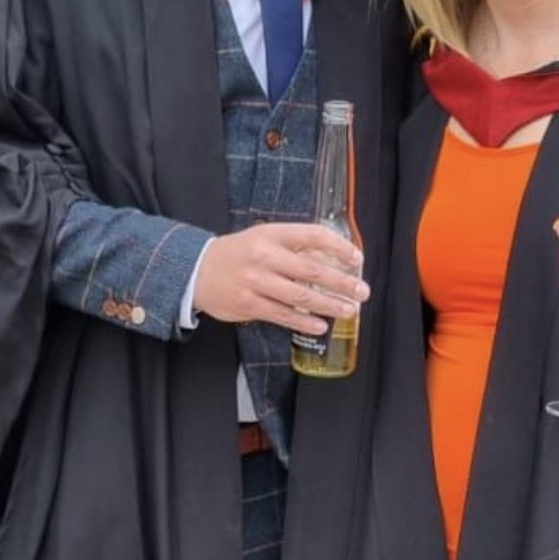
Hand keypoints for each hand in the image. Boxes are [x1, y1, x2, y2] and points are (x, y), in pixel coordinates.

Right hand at [194, 222, 367, 332]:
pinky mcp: (249, 304)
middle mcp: (265, 256)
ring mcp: (256, 282)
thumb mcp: (263, 238)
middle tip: (361, 291)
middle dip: (342, 282)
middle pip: (312, 270)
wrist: (197, 270)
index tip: (356, 258)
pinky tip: (320, 325)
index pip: (313, 236)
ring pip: (300, 296)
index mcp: (272, 235)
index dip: (339, 247)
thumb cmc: (238, 254)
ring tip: (349, 310)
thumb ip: (294, 246)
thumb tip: (332, 258)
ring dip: (329, 305)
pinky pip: (283, 315)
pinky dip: (304, 321)